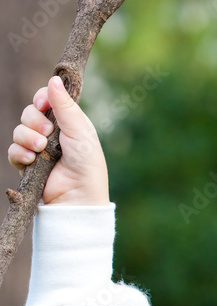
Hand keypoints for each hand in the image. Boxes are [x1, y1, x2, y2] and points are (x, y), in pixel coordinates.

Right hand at [8, 75, 109, 205]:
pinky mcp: (28, 164)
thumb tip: (53, 78)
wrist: (78, 198)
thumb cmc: (87, 165)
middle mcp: (52, 133)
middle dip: (34, 120)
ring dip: (27, 137)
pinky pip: (13, 150)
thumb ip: (65, 107)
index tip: (42, 103)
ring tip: (42, 149)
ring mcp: (39, 148)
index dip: (41, 98)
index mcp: (68, 123)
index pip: (47, 100)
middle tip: (47, 133)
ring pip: (18, 130)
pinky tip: (31, 159)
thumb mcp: (80, 132)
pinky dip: (20, 153)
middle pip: (29, 112)